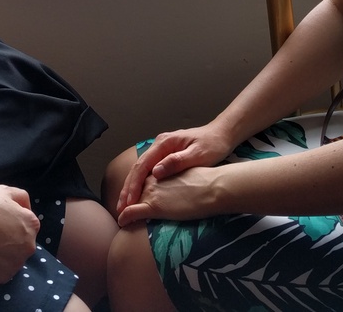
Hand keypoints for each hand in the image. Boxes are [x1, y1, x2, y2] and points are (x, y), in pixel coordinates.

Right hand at [0, 185, 39, 283]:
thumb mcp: (3, 191)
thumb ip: (20, 197)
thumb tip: (25, 208)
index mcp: (31, 224)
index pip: (27, 227)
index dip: (11, 224)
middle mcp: (29, 246)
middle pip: (21, 246)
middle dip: (9, 242)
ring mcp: (16, 263)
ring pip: (10, 261)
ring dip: (0, 256)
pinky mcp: (3, 277)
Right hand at [115, 125, 232, 216]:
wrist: (222, 134)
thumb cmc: (213, 144)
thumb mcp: (198, 154)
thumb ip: (177, 162)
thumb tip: (155, 172)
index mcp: (164, 143)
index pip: (142, 165)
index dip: (134, 185)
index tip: (129, 202)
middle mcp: (159, 145)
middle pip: (137, 168)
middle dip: (128, 188)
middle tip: (120, 208)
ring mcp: (161, 150)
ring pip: (141, 170)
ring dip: (132, 187)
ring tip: (125, 205)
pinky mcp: (166, 157)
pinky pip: (148, 171)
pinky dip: (141, 184)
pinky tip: (139, 196)